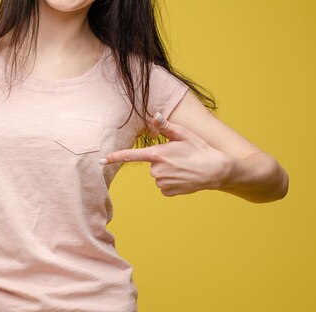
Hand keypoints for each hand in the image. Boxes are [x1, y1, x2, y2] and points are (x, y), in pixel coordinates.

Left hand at [99, 112, 232, 195]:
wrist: (216, 170)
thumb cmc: (199, 149)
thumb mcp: (183, 134)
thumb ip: (166, 126)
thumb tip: (154, 116)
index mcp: (157, 154)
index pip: (131, 156)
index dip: (114, 158)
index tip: (100, 161)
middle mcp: (156, 170)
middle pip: (151, 164)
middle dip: (162, 160)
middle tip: (180, 158)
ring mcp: (161, 182)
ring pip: (158, 175)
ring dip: (168, 171)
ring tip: (184, 168)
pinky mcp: (167, 192)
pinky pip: (163, 185)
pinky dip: (172, 181)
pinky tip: (184, 178)